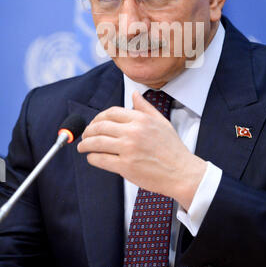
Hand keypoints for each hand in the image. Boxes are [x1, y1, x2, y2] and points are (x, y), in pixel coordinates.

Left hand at [77, 91, 206, 209]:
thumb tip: (134, 94)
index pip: (111, 113)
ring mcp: (128, 149)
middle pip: (100, 126)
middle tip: (85, 135)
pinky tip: (92, 158)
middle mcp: (133, 132)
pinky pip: (101, 159)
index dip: (98, 117)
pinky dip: (92, 158)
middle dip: (88, 130)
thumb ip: (145, 107)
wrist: (182, 173)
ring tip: (82, 146)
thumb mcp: (161, 122)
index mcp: (141, 119)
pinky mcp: (125, 167)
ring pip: (97, 142)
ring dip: (85, 144)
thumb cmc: (173, 149)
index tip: (94, 123)